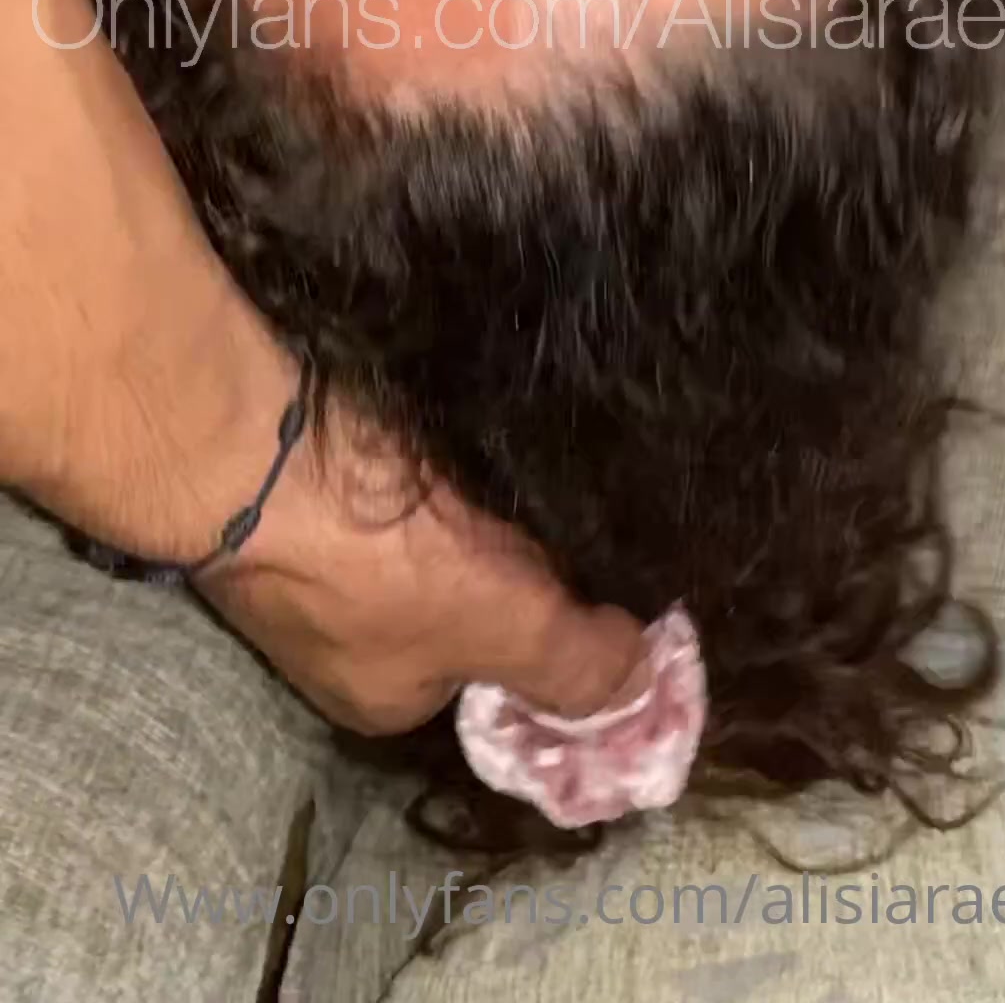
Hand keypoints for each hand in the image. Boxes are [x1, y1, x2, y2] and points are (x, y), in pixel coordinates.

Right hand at [198, 399, 645, 735]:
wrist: (243, 446)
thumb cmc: (370, 557)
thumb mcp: (502, 626)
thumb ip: (578, 663)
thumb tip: (644, 676)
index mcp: (383, 697)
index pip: (496, 670)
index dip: (550, 620)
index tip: (584, 565)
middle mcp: (341, 640)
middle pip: (457, 596)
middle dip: (502, 554)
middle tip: (545, 502)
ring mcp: (308, 556)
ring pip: (420, 532)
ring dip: (463, 499)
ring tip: (506, 453)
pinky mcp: (294, 479)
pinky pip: (381, 474)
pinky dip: (415, 454)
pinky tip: (439, 424)